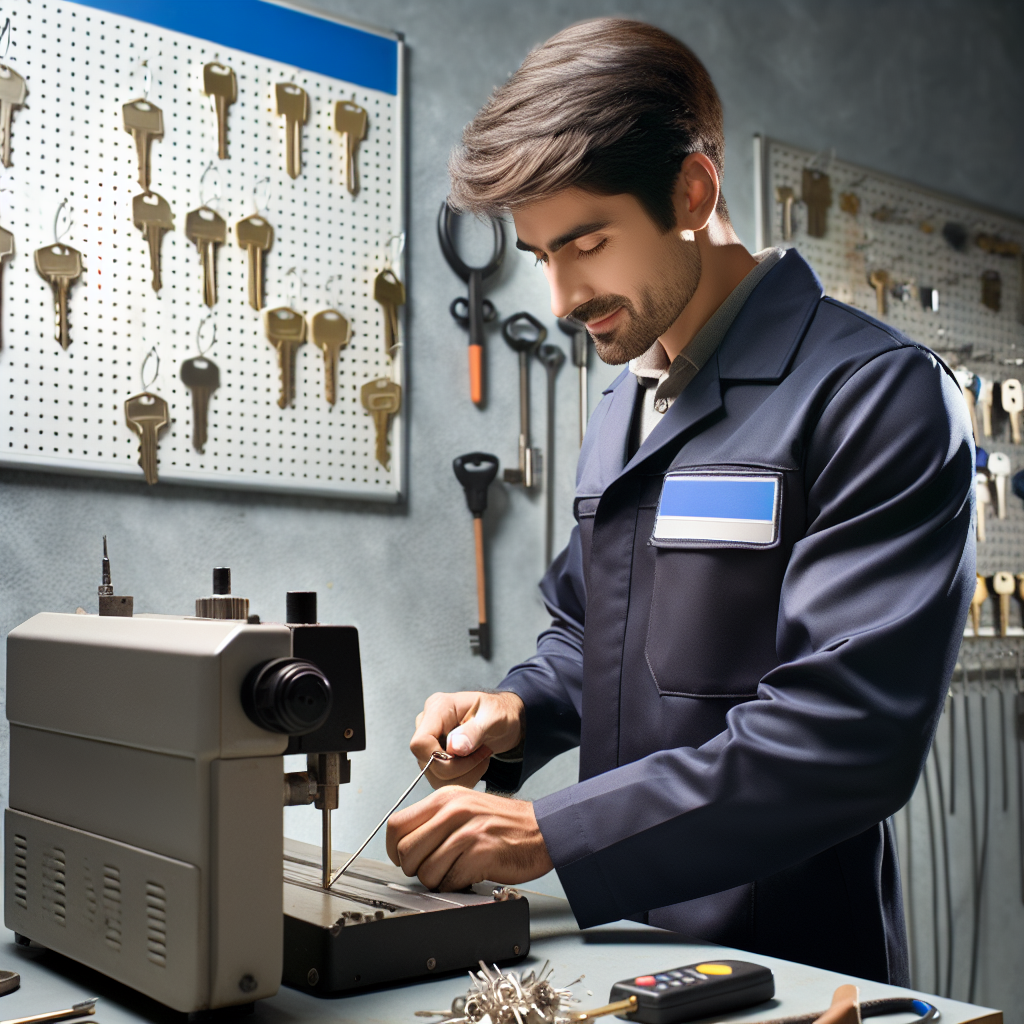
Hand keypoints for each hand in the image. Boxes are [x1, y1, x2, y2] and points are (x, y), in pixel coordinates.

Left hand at [386, 786, 553, 890]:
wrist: (544, 829)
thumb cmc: (505, 823)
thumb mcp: (465, 807)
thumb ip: (435, 820)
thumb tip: (405, 846)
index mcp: (445, 798)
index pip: (397, 824)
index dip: (394, 849)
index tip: (402, 859)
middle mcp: (453, 810)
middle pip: (406, 851)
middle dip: (414, 869)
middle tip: (432, 870)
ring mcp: (466, 831)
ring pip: (426, 871)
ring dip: (436, 881)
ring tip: (455, 872)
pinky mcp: (480, 853)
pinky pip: (449, 882)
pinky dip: (455, 886)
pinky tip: (469, 875)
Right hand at [410, 690, 524, 788]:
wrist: (505, 720)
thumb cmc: (500, 713)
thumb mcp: (494, 718)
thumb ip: (474, 731)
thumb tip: (453, 748)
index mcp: (438, 708)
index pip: (420, 743)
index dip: (439, 758)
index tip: (468, 753)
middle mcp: (428, 724)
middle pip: (426, 763)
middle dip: (458, 768)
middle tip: (483, 755)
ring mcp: (429, 742)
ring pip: (433, 776)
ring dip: (464, 775)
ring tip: (482, 757)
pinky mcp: (434, 757)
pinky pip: (441, 780)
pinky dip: (463, 778)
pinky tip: (476, 763)